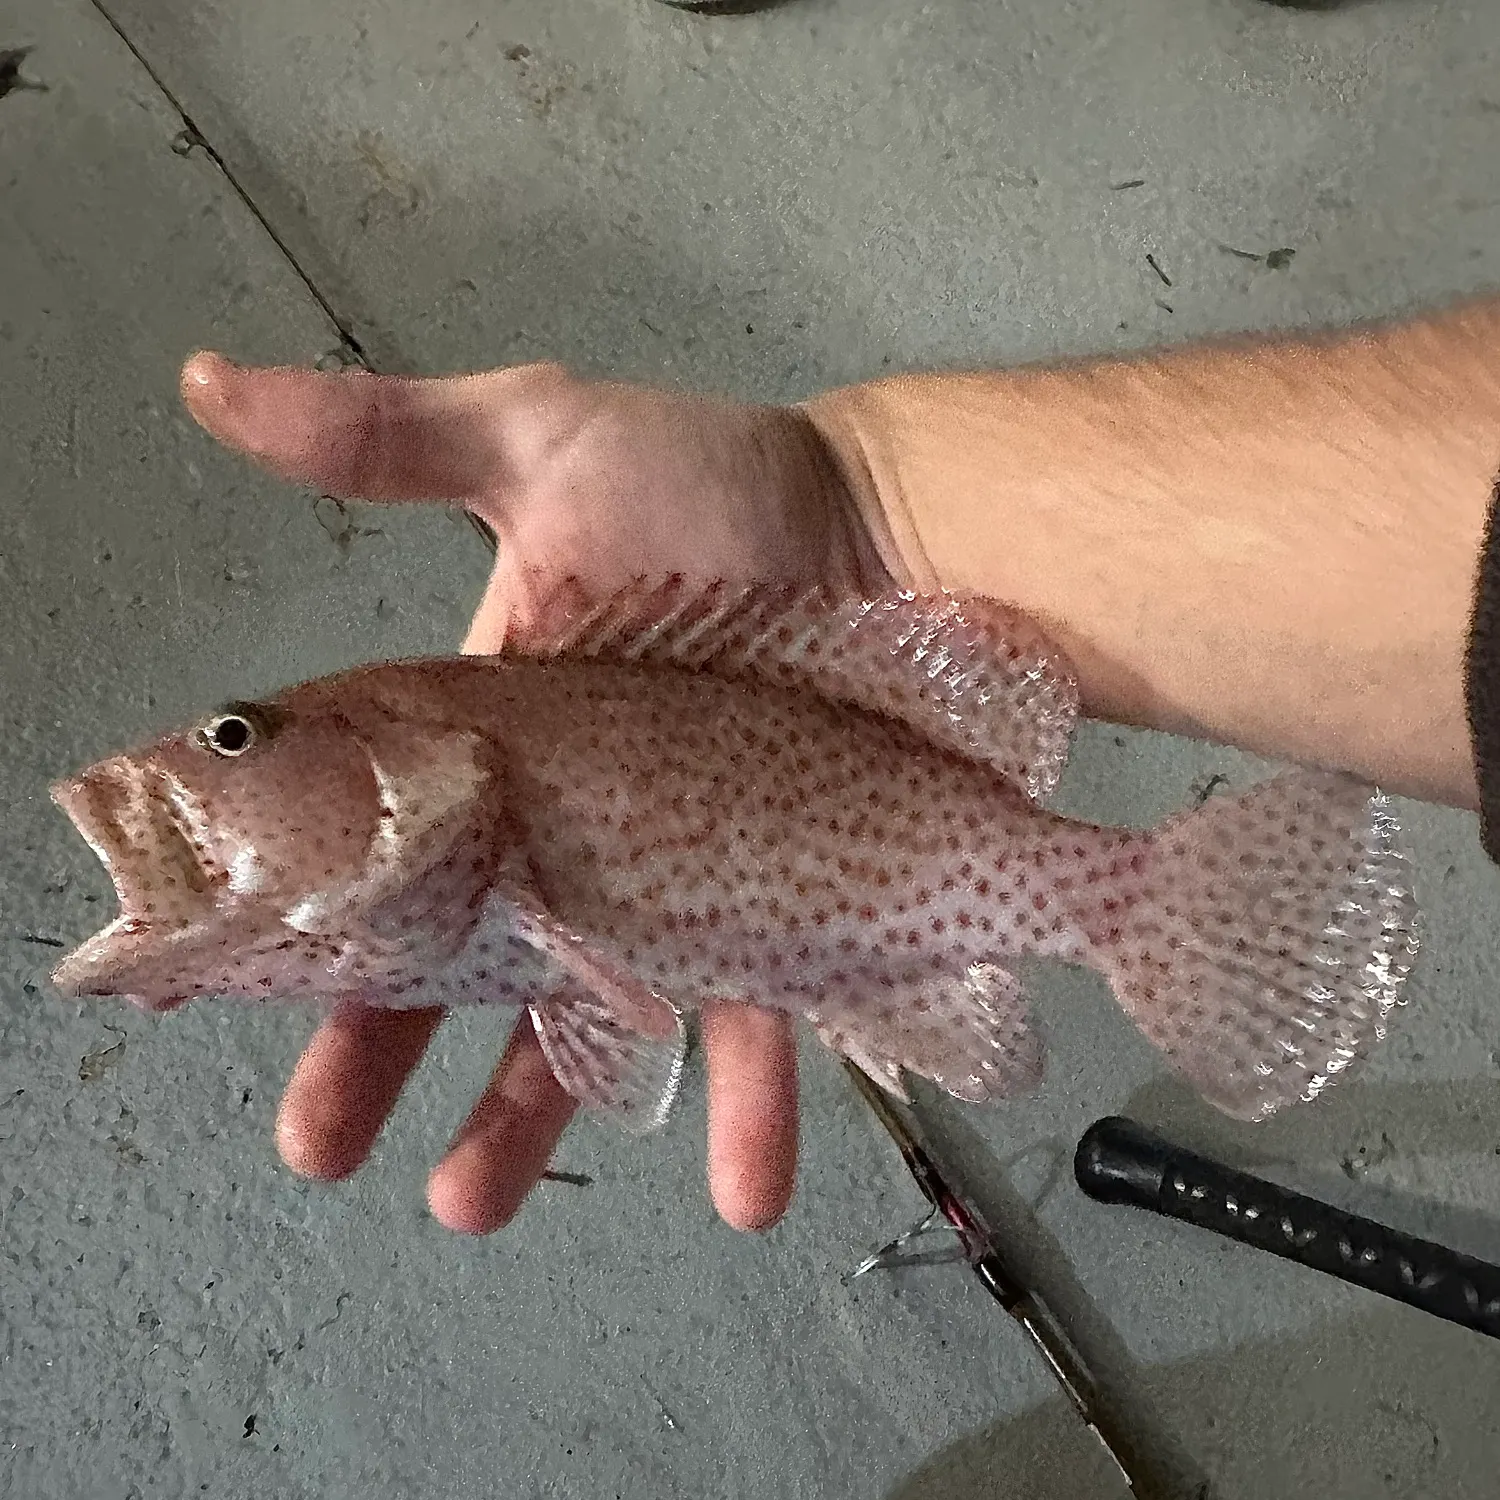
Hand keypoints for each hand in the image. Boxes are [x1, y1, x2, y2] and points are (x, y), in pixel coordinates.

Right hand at [180, 351, 894, 1233]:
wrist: (890, 533)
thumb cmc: (717, 489)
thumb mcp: (543, 442)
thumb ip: (386, 436)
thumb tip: (212, 387)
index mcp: (496, 745)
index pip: (385, 851)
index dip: (314, 930)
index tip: (240, 999)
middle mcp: (579, 832)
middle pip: (475, 963)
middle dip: (399, 1057)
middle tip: (337, 1152)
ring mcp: (686, 883)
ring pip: (606, 1023)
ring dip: (546, 1115)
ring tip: (478, 1201)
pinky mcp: (795, 910)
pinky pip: (770, 1022)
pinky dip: (758, 1107)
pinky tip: (746, 1188)